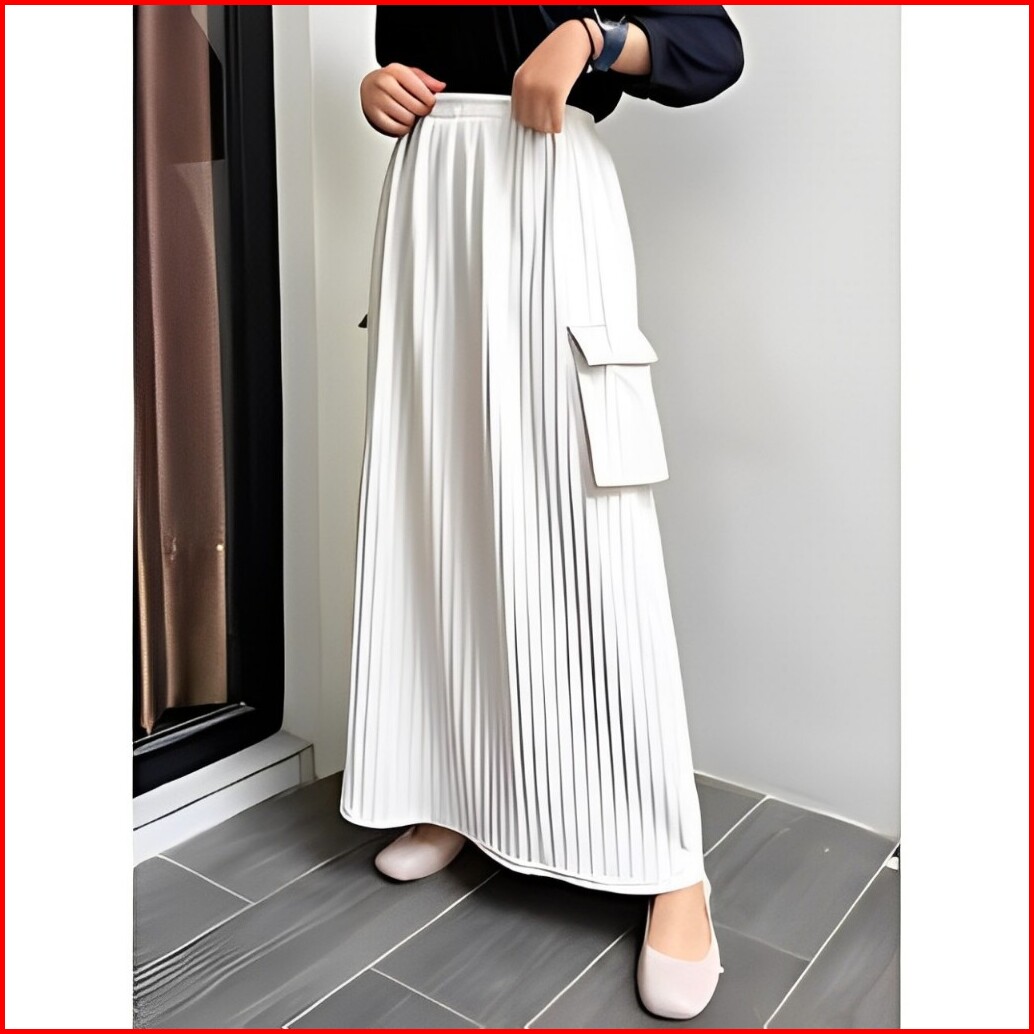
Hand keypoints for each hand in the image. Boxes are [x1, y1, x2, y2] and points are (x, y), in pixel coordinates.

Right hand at [360, 63, 446, 136]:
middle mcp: (384, 84)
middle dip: (421, 111)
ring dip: (411, 121)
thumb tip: (440, 86)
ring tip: (407, 113)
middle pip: (417, 108)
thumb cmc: (390, 81)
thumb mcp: (408, 74)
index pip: (424, 93)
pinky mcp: (374, 116)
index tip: (429, 102)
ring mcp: (377, 100)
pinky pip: (397, 129)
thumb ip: (426, 80)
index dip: (431, 102)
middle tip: (417, 109)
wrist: (368, 87)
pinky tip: (400, 121)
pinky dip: (402, 129)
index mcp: (396, 71)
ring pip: (407, 120)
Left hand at [511, 18, 599, 133]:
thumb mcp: (532, 69)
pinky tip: (560, 123)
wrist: (573, 39)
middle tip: (545, 124)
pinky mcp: (557, 94)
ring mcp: (541, 90)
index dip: (527, 121)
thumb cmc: (556, 53)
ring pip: (541, 124)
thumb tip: (528, 111)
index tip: (535, 122)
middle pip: (528, 121)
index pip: (517, 113)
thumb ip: (527, 88)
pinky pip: (555, 121)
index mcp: (519, 80)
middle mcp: (527, 86)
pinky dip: (557, 126)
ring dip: (548, 127)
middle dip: (538, 125)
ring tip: (552, 123)